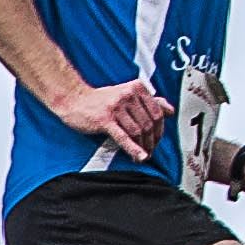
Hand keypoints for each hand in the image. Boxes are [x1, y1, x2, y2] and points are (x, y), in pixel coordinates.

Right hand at [54, 77, 172, 158]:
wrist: (74, 99)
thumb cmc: (100, 100)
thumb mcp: (127, 95)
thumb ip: (150, 101)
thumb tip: (170, 110)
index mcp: (136, 88)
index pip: (157, 112)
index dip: (160, 129)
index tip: (157, 139)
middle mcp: (128, 95)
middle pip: (149, 123)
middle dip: (152, 141)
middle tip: (150, 150)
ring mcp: (116, 107)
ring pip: (138, 131)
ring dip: (143, 147)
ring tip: (142, 155)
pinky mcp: (105, 120)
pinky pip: (123, 137)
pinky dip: (133, 149)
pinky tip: (139, 156)